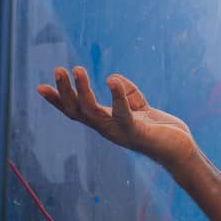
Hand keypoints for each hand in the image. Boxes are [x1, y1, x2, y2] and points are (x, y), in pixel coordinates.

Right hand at [37, 66, 196, 167]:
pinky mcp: (136, 132)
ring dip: (82, 91)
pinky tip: (111, 80)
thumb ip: (125, 91)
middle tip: (58, 70)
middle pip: (78, 111)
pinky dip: (116, 97)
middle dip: (65, 91)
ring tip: (76, 70)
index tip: (40, 87)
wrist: (180, 151)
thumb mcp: (138, 104)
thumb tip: (112, 78)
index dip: (58, 101)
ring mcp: (119, 132)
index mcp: (106, 122)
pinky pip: (122, 113)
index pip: (76, 111)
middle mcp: (107, 129)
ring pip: (93, 112)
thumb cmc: (159, 130)